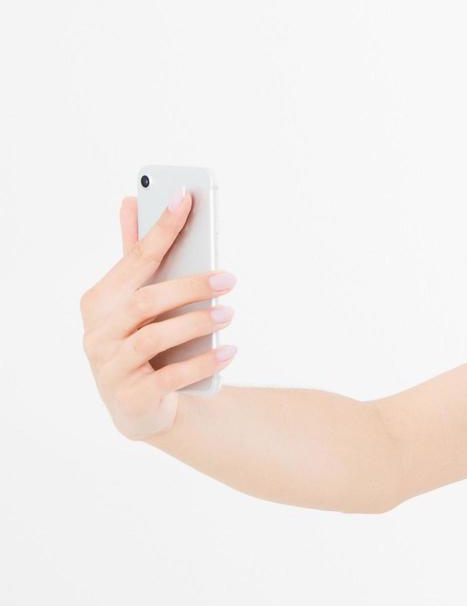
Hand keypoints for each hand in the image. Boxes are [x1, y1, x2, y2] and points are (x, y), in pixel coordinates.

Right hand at [78, 190, 237, 440]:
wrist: (139, 408)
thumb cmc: (140, 341)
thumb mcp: (135, 300)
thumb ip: (135, 255)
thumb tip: (130, 200)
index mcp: (100, 300)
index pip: (135, 258)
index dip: (160, 227)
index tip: (185, 197)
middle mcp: (98, 332)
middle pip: (146, 301)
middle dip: (191, 286)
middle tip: (229, 279)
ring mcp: (110, 367)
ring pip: (155, 338)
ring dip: (197, 323)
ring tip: (229, 314)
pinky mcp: (131, 397)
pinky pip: (170, 376)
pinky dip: (202, 362)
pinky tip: (229, 351)